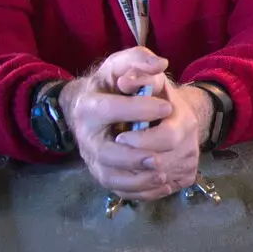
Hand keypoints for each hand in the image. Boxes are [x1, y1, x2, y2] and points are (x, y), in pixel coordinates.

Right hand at [58, 48, 209, 200]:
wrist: (97, 107)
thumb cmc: (112, 85)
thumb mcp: (122, 65)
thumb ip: (138, 60)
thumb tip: (159, 64)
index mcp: (89, 106)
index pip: (108, 110)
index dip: (137, 109)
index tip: (166, 106)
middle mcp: (86, 136)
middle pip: (106, 152)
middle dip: (134, 155)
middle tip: (160, 155)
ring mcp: (93, 158)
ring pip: (110, 177)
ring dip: (138, 179)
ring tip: (163, 173)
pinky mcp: (103, 172)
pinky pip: (118, 190)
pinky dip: (140, 191)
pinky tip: (162, 185)